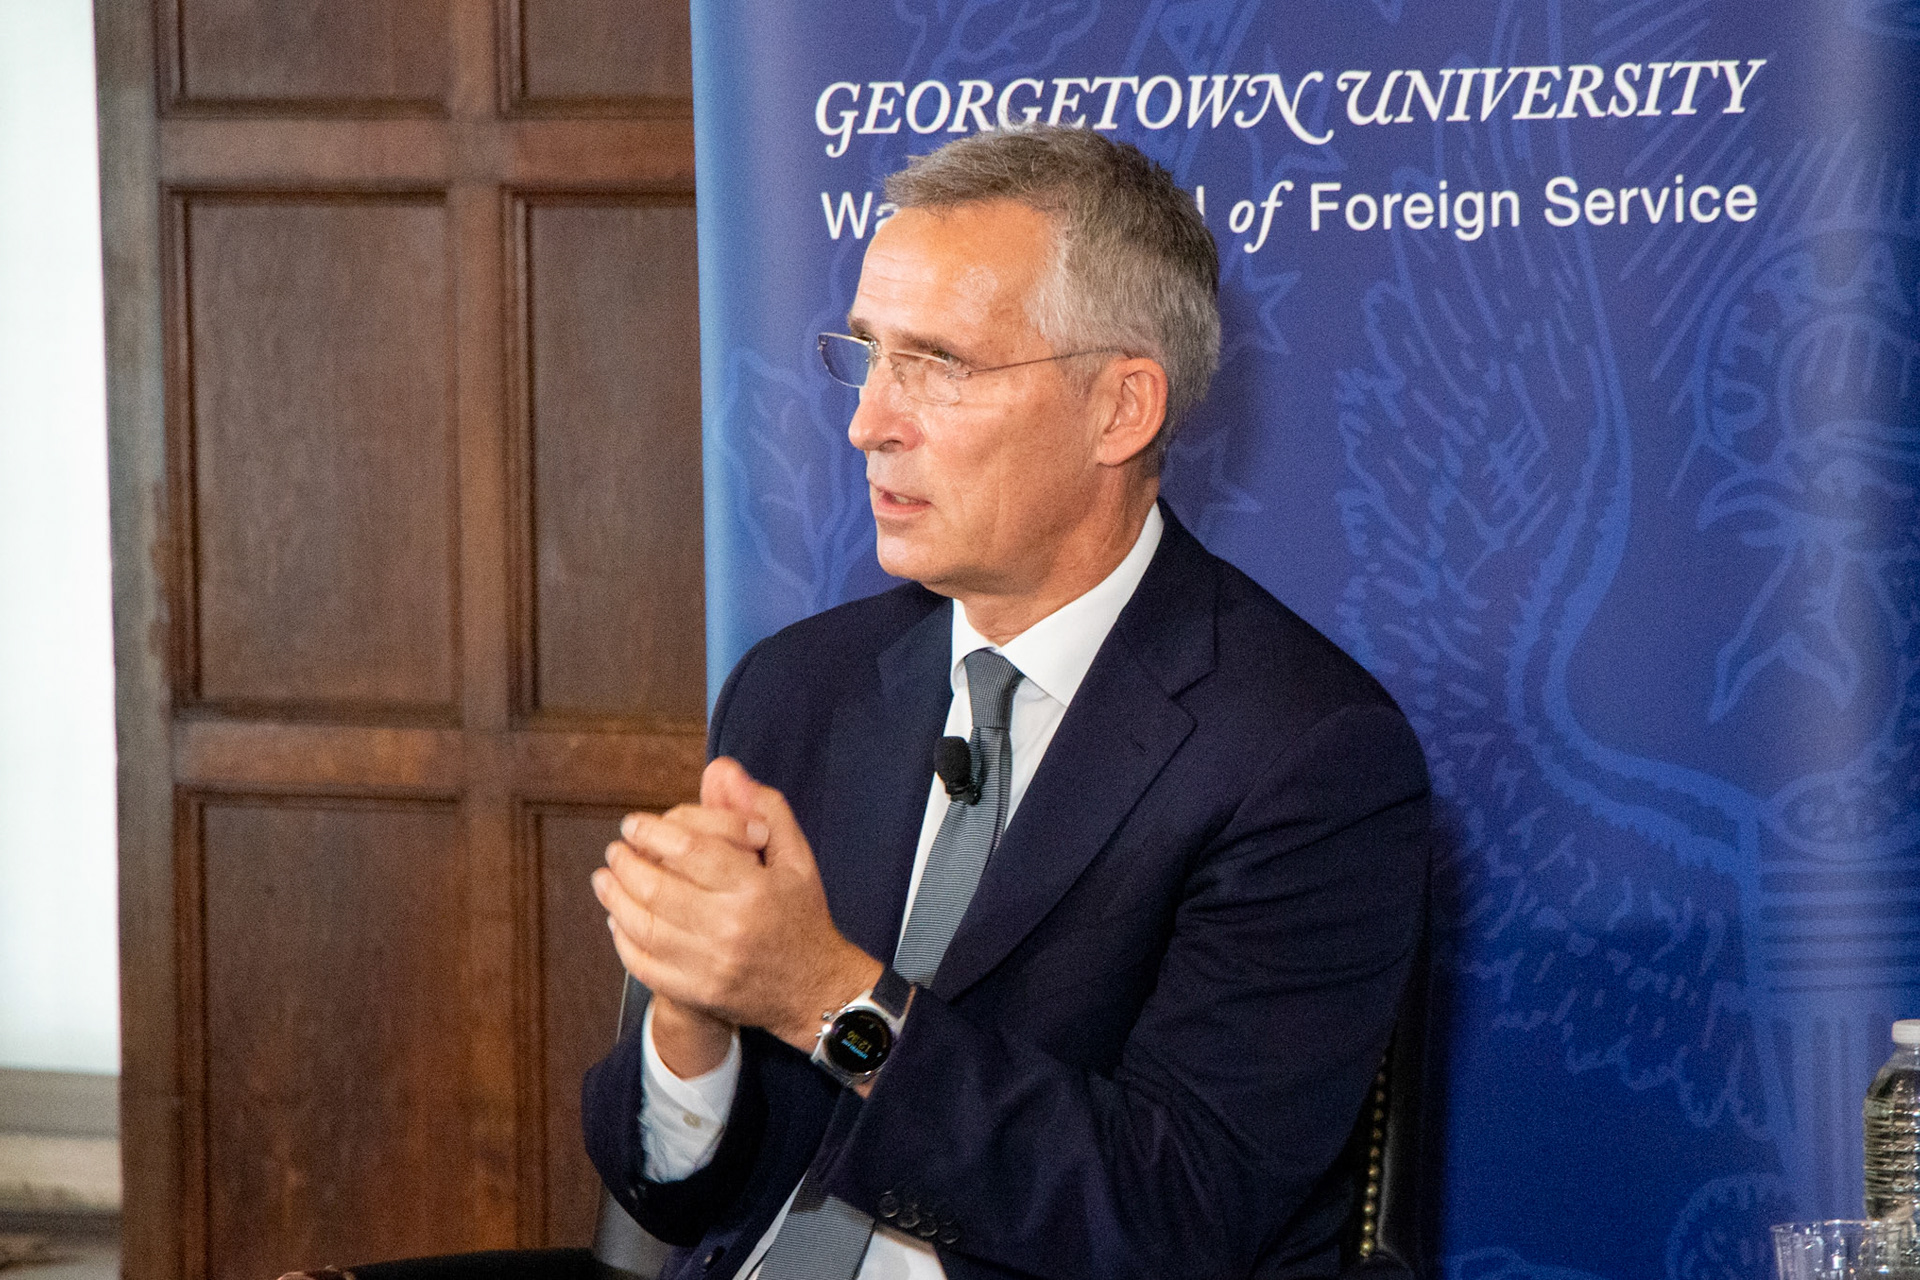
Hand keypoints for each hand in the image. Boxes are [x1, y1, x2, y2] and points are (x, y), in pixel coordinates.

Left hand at [592, 757, 882, 1056]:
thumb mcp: (795, 856)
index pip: (690, 850)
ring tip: (605, 879)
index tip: (634, 823)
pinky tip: (618, 921)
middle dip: (626, 863)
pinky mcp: (698, 994)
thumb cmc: (801, 915)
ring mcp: (711, 965)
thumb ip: (762, 809)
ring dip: (614, 898)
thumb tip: (723, 770)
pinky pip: (644, 965)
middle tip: (615, 850)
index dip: (653, 832)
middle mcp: (731, 927)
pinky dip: (623, 940)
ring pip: (643, 927)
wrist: (814, 988)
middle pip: (658, 888)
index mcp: (756, 888)